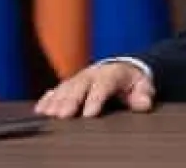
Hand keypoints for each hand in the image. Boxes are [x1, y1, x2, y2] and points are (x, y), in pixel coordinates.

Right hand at [34, 62, 153, 118]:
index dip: (96, 98)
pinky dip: (48, 99)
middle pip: (80, 85)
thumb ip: (144, 94)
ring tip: (48, 114)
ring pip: (66, 88)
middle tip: (63, 115)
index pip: (104, 84)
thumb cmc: (132, 82)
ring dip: (56, 100)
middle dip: (71, 100)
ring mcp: (80, 78)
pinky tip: (41, 109)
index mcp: (112, 73)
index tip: (89, 113)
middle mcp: (93, 74)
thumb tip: (144, 102)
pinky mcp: (70, 85)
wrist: (121, 69)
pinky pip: (57, 90)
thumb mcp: (143, 85)